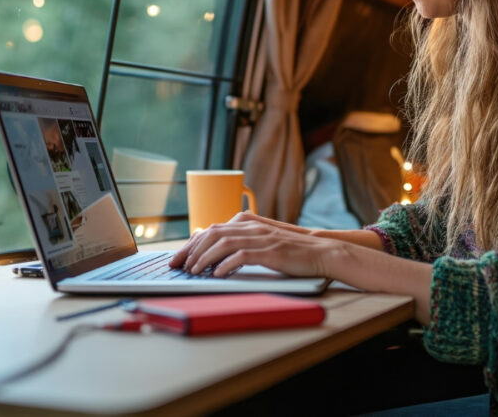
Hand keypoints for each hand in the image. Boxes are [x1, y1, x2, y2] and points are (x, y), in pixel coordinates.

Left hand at [167, 212, 344, 277]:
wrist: (320, 252)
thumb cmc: (290, 250)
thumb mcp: (262, 241)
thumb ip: (241, 242)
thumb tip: (215, 254)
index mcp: (247, 222)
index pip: (211, 229)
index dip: (191, 244)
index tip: (178, 258)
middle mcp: (251, 227)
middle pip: (212, 233)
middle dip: (190, 250)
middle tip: (178, 266)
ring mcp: (260, 238)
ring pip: (223, 244)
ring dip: (204, 258)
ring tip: (194, 271)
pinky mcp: (269, 251)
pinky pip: (242, 256)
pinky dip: (226, 265)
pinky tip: (217, 274)